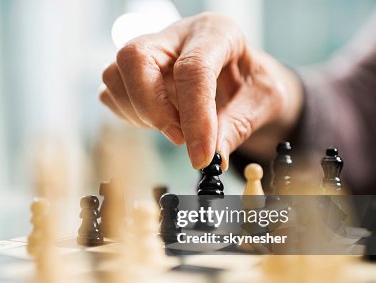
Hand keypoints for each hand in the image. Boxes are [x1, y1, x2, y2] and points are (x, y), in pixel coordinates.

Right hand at [100, 13, 302, 168]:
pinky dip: (131, 116)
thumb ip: (238, 126)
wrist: (242, 77)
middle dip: (152, 108)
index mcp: (215, 32)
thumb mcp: (264, 101)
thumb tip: (213, 157)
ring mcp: (149, 52)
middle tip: (179, 139)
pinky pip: (111, 94)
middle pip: (135, 58)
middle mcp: (176, 35)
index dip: (195, 117)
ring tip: (175, 127)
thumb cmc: (253, 83)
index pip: (193, 69)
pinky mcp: (132, 72)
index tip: (201, 155)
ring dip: (140, 114)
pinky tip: (160, 121)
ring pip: (114, 75)